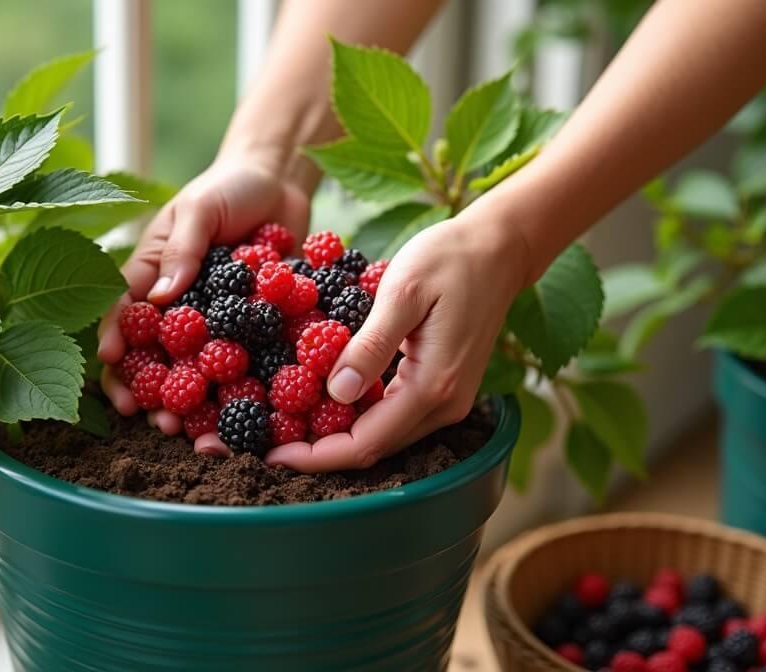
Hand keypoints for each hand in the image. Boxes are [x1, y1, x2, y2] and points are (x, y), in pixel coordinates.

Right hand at [96, 153, 310, 432]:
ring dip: (191, 406)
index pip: (124, 312)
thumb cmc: (230, 188)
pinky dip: (242, 395)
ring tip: (191, 432)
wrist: (283, 185)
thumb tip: (163, 296)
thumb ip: (184, 248)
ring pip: (196, 373)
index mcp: (153, 275)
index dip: (115, 338)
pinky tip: (245, 423)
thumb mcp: (200, 209)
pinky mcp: (254, 334)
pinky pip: (246, 367)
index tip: (111, 361)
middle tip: (154, 417)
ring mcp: (216, 325)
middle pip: (155, 356)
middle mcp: (179, 307)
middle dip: (150, 390)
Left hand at [264, 212, 534, 471]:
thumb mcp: (402, 291)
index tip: (270, 452)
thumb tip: (336, 392)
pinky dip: (355, 414)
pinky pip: (392, 414)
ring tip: (285, 422)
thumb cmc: (450, 258)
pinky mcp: (443, 387)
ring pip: (381, 435)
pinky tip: (322, 399)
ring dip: (334, 434)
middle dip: (317, 450)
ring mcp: (447, 400)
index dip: (315, 455)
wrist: (500, 248)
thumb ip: (371, 344)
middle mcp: (444, 405)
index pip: (365, 442)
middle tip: (266, 439)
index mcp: (432, 386)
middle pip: (372, 447)